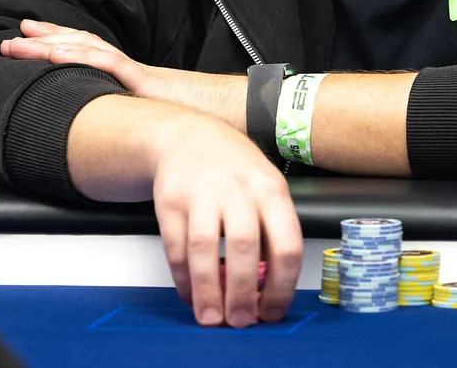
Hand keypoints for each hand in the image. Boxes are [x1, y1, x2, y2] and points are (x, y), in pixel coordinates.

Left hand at [1, 20, 245, 130]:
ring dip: (50, 46)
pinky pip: (110, 66)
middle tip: (12, 37)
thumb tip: (134, 152)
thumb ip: (151, 136)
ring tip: (18, 41)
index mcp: (138, 84)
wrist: (250, 116)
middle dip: (46, 42)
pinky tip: (55, 53)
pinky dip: (80, 57)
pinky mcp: (149, 84)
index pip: (93, 60)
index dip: (62, 50)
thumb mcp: (173, 133)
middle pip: (83, 49)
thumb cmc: (218, 129)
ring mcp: (140, 77)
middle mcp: (135, 74)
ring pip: (88, 52)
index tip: (34, 46)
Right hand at [148, 110, 301, 327]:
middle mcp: (237, 189)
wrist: (187, 134)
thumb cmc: (233, 168)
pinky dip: (183, 277)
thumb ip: (272, 231)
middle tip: (241, 321)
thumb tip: (270, 288)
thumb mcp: (266, 187)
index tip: (272, 311)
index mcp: (270, 190)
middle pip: (245, 246)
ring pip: (205, 248)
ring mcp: (201, 193)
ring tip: (212, 317)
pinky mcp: (170, 201)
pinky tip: (191, 293)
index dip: (281, 286)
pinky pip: (175, 247)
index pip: (286, 244)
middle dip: (243, 292)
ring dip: (208, 290)